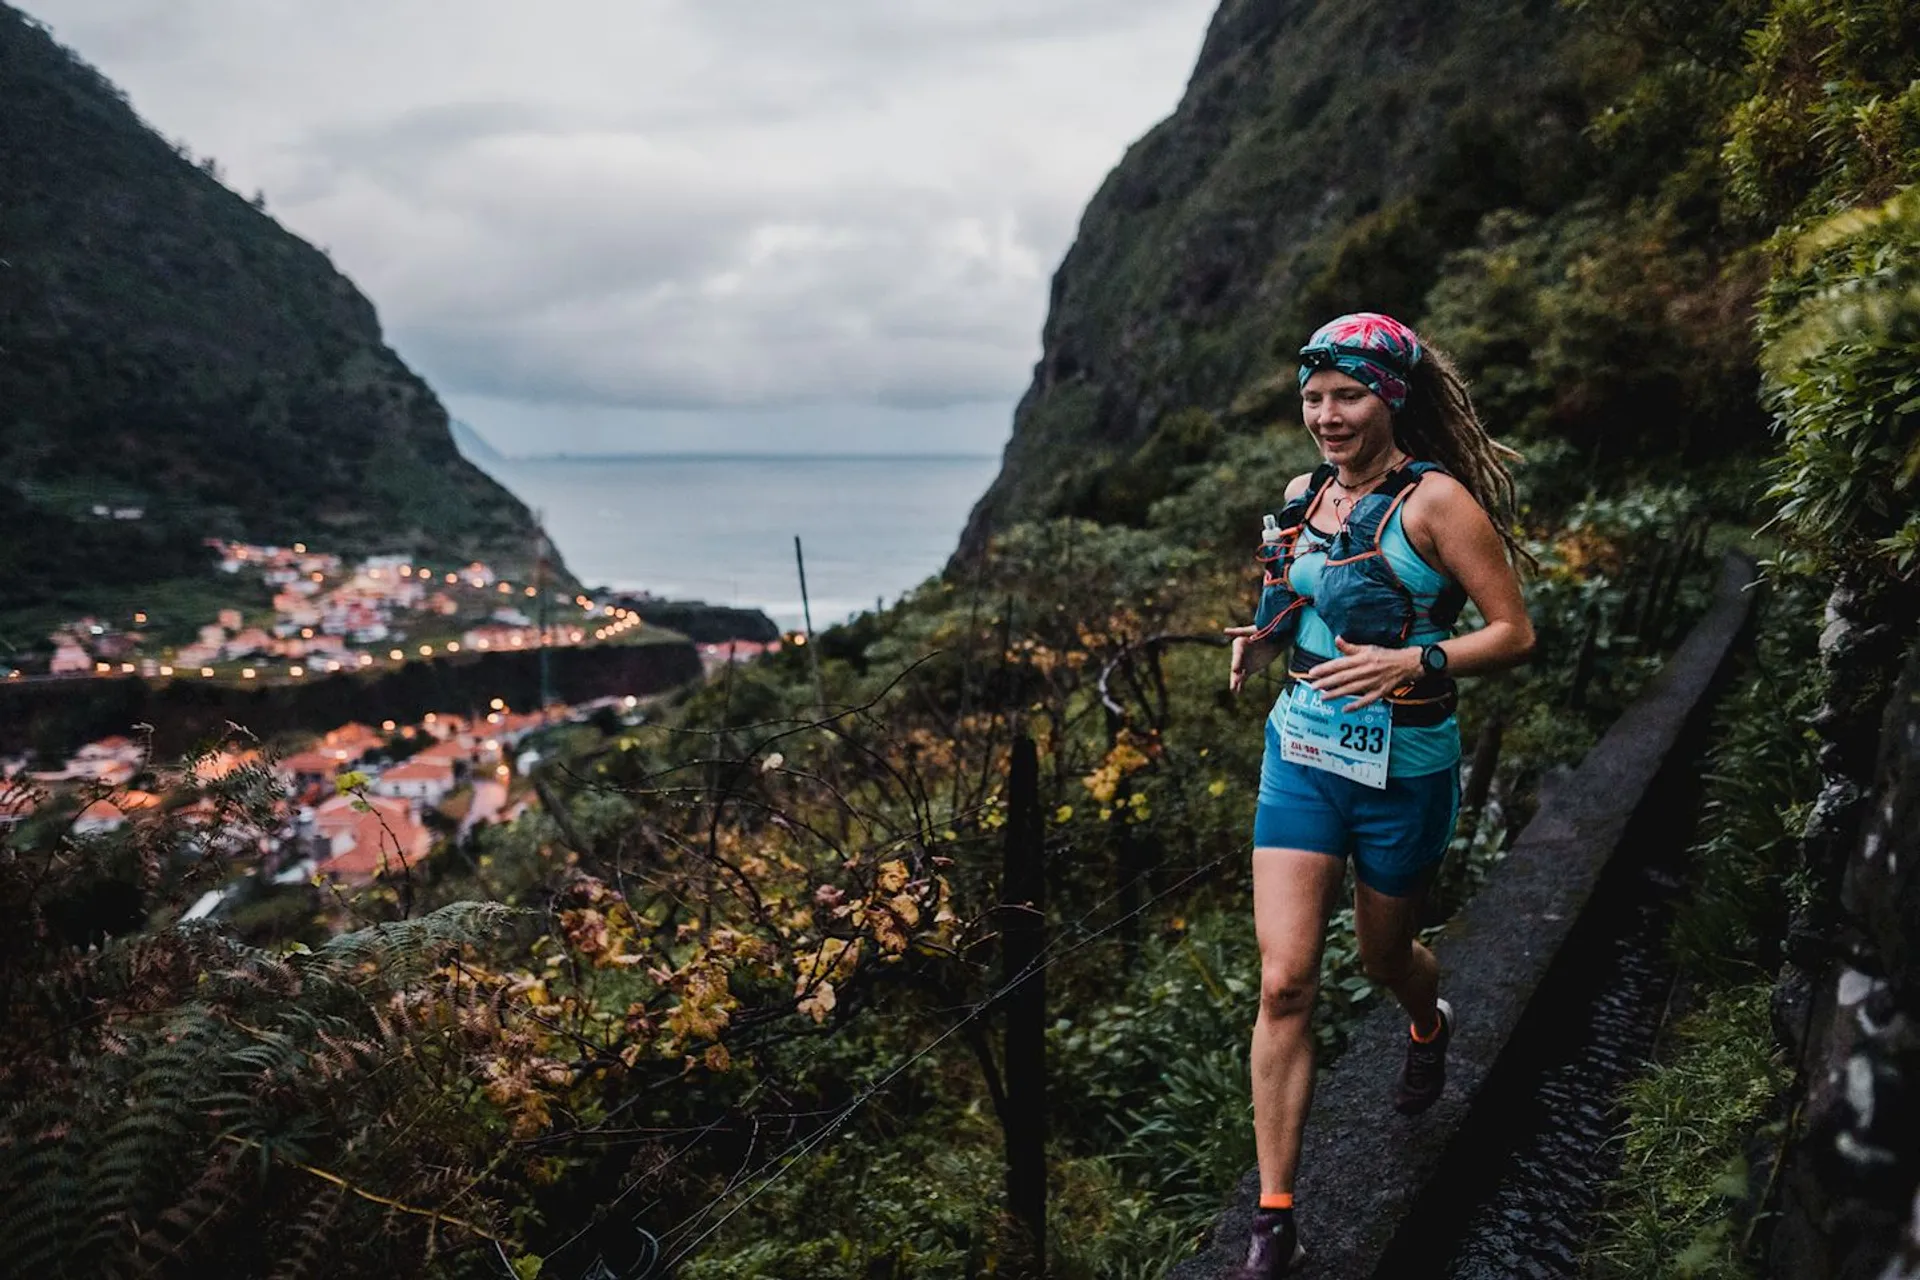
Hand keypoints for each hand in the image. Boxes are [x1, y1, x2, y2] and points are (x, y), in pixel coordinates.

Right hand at [1224, 625, 1276, 694]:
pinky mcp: (1249, 669)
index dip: (1236, 662)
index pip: (1237, 655)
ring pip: (1238, 674)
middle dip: (1235, 675)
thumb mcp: (1252, 631)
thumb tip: (1225, 631)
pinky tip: (1238, 693)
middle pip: (1236, 666)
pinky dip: (1241, 685)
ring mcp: (1244, 663)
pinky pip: (1244, 678)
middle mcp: (1239, 655)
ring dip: (1236, 682)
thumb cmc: (1263, 630)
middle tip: (1234, 683)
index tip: (1235, 669)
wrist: (1276, 637)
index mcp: (1239, 644)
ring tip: (1234, 690)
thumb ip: (1239, 632)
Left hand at [1305, 637, 1421, 709]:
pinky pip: (1367, 700)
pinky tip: (1345, 709)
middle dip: (1326, 683)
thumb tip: (1337, 639)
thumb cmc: (1386, 655)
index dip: (1325, 669)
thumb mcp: (1368, 648)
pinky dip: (1356, 705)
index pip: (1339, 664)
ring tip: (1323, 697)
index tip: (1313, 673)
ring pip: (1352, 689)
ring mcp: (1373, 682)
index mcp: (1362, 658)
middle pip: (1343, 678)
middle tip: (1313, 687)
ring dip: (1336, 694)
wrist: (1408, 664)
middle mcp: (1366, 670)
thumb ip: (1350, 647)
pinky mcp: (1380, 692)